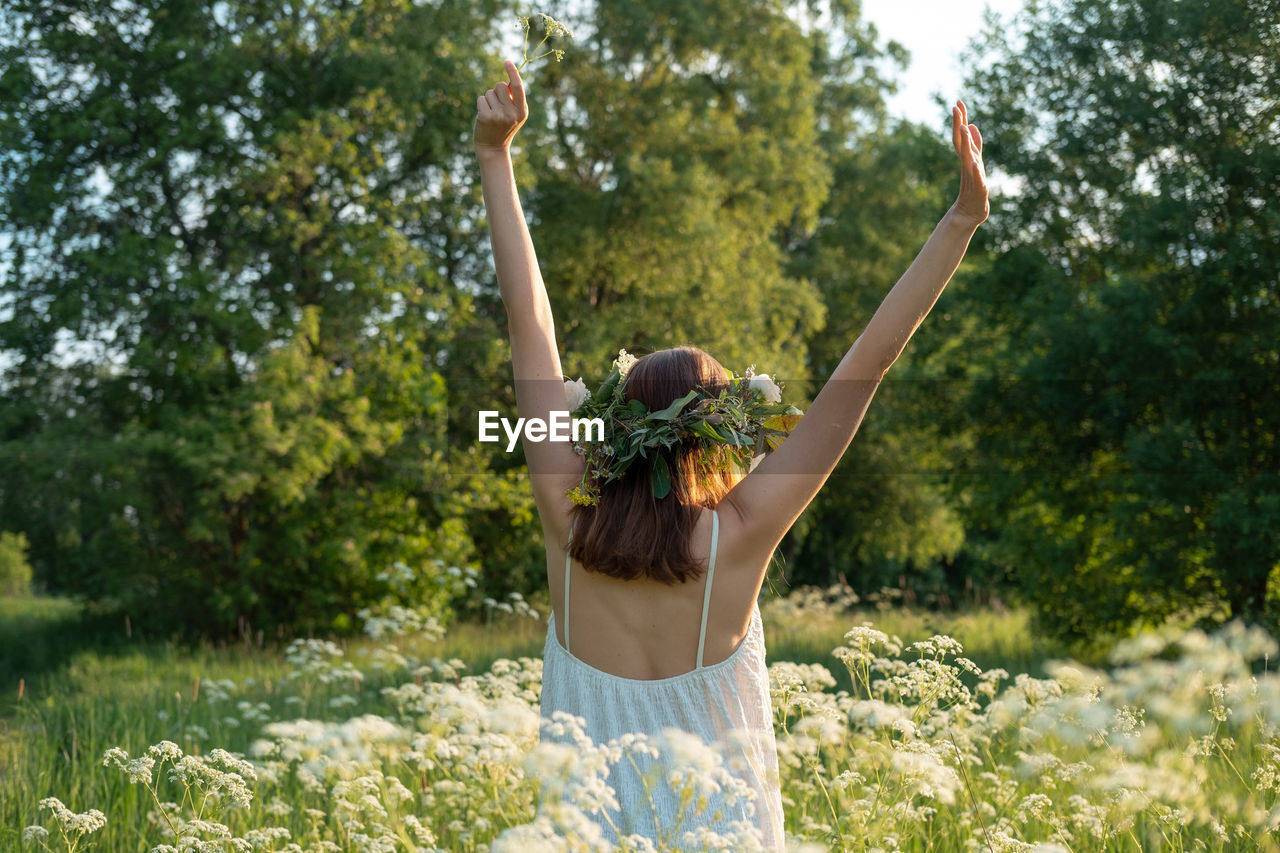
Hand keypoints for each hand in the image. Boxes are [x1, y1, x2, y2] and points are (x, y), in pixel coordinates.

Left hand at [474, 61, 527, 153]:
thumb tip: (506, 81)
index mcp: (522, 111)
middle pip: (500, 86)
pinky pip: (481, 99)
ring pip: (489, 93)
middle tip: (498, 107)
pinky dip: (481, 105)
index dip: (513, 72)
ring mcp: (498, 115)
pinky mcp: (485, 117)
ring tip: (492, 114)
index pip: (517, 87)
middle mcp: (511, 113)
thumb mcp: (514, 114)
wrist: (493, 148)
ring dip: (488, 100)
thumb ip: (514, 99)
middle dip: (497, 92)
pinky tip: (484, 117)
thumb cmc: (504, 127)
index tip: (507, 61)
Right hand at [950, 100, 988, 225]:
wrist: (969, 213)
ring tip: (963, 127)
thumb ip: (974, 144)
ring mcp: (972, 176)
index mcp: (967, 158)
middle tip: (955, 108)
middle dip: (958, 124)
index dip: (960, 119)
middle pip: (961, 142)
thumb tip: (971, 124)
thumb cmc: (973, 187)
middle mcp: (967, 164)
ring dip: (965, 142)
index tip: (958, 101)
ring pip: (967, 156)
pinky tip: (973, 162)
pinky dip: (974, 170)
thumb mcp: (976, 161)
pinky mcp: (978, 189)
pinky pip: (976, 177)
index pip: (961, 136)